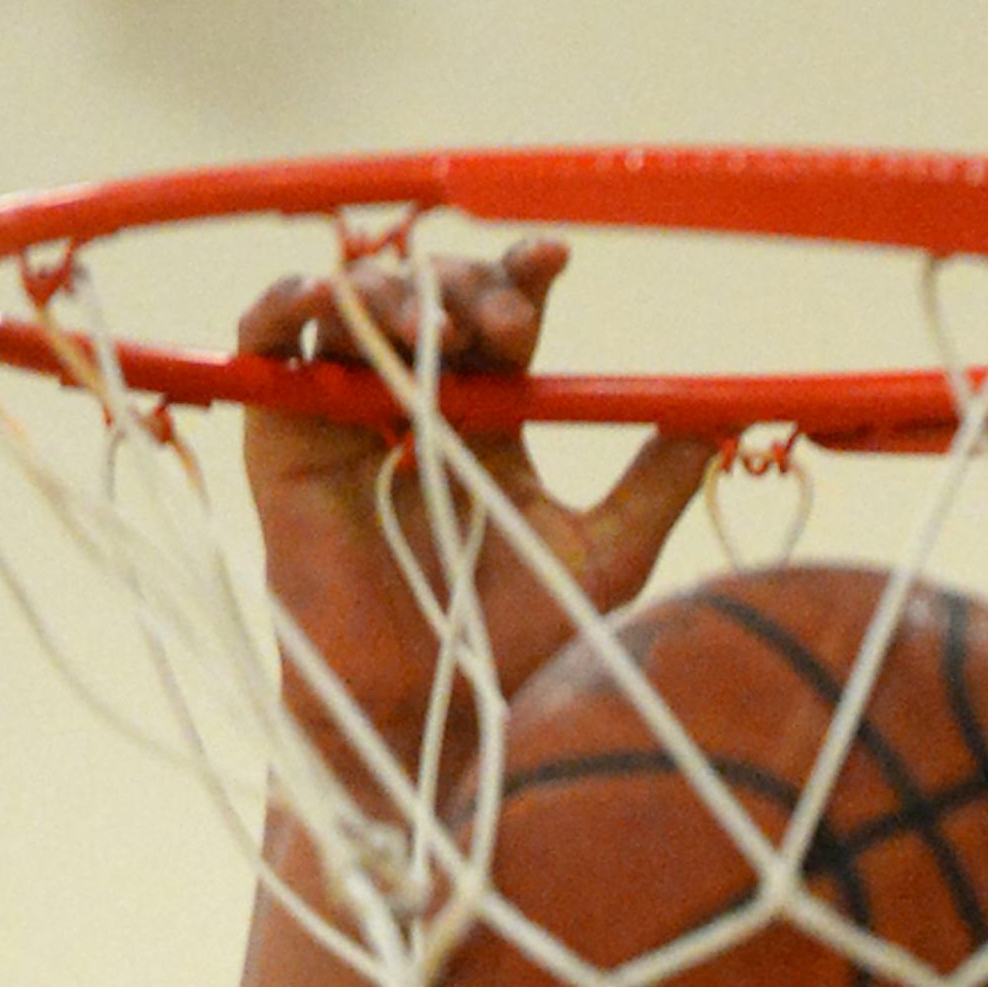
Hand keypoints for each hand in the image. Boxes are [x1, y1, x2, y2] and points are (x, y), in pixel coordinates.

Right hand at [238, 237, 711, 792]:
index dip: (519, 276)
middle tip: (502, 321)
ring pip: (353, 306)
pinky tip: (319, 301)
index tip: (552, 262)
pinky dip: (286, 308)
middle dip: (466, 288)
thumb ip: (654, 487)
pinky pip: (264, 347)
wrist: (431, 725)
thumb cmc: (515, 654)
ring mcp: (347, 418)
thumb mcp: (605, 559)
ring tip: (426, 320)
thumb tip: (722, 420)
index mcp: (490, 420)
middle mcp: (417, 407)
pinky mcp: (284, 443)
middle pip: (431, 296)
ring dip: (388, 290)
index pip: (501, 317)